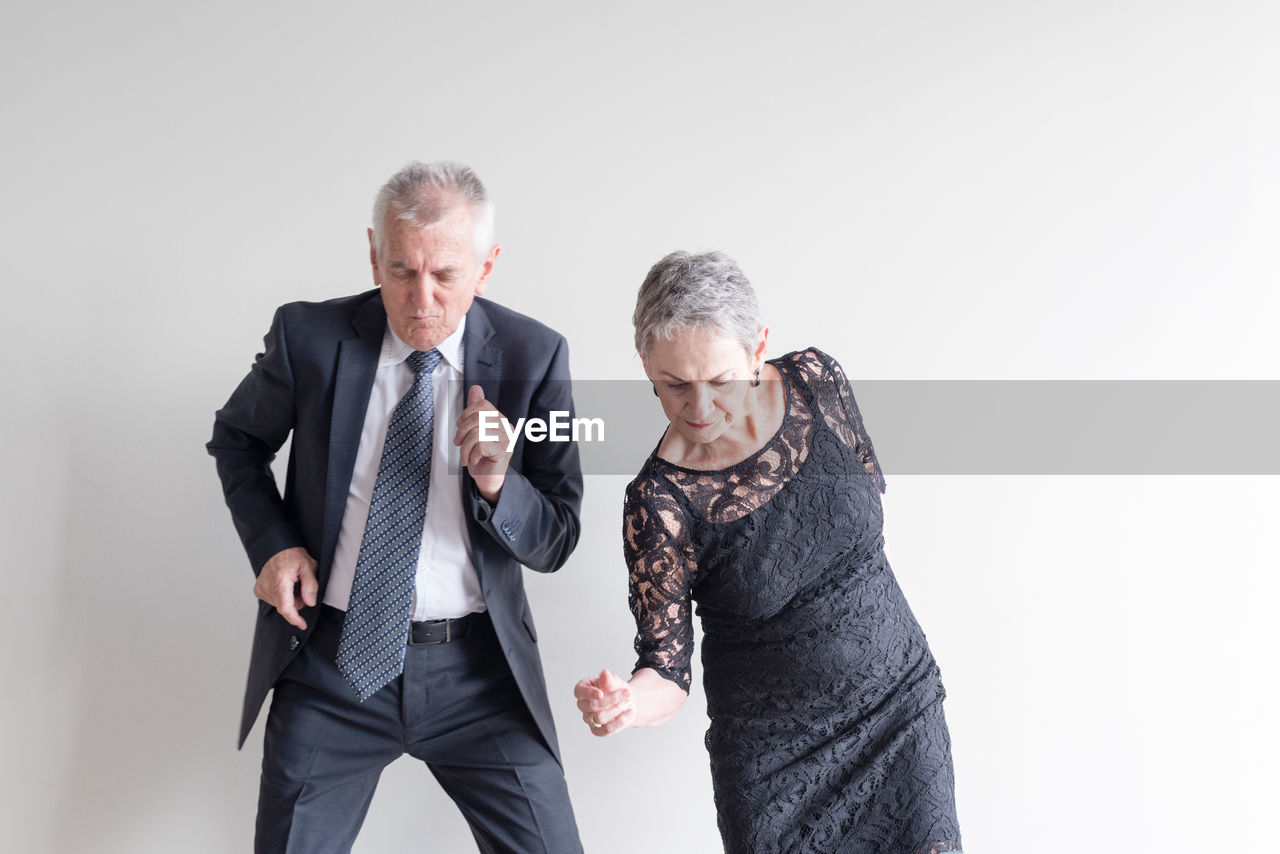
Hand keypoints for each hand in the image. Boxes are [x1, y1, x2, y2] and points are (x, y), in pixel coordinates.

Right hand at [254, 546, 318, 630]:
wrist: (275, 548)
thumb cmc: (291, 555)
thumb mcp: (308, 566)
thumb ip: (310, 585)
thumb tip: (310, 602)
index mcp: (280, 581)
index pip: (286, 608)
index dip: (295, 618)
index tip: (302, 625)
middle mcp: (267, 587)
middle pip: (286, 607)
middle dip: (297, 601)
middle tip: (301, 586)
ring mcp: (261, 589)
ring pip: (280, 605)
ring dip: (289, 598)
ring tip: (291, 583)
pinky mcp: (258, 590)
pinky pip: (273, 600)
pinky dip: (281, 596)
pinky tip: (283, 585)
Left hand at [454, 384, 512, 502]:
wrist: (487, 480)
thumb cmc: (480, 456)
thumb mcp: (474, 431)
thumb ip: (475, 410)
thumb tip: (476, 388)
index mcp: (500, 420)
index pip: (482, 405)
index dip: (466, 415)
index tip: (459, 428)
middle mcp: (507, 427)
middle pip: (478, 418)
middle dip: (462, 432)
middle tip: (458, 444)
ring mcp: (507, 440)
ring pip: (477, 433)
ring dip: (465, 448)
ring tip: (466, 456)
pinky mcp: (504, 452)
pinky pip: (480, 445)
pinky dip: (472, 455)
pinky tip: (474, 460)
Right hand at [574, 669, 634, 736]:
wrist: (627, 701)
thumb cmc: (617, 689)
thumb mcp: (614, 681)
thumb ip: (608, 680)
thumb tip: (604, 673)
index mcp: (583, 689)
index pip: (579, 692)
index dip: (589, 693)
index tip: (601, 693)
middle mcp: (583, 705)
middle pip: (591, 705)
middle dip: (610, 699)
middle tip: (626, 693)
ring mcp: (589, 719)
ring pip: (599, 718)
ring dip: (616, 709)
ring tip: (627, 701)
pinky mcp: (598, 730)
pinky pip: (607, 729)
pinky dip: (620, 721)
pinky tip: (629, 713)